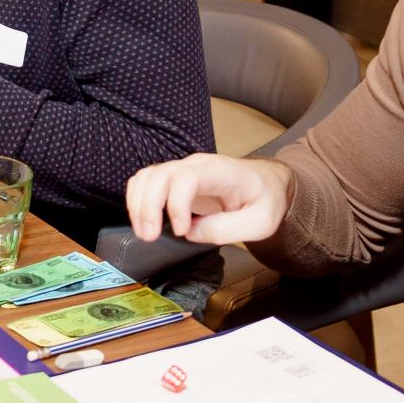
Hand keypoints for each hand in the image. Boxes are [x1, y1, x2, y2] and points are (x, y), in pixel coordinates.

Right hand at [124, 153, 296, 244]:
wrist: (266, 184)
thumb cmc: (265, 200)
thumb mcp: (261, 222)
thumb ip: (228, 229)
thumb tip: (192, 233)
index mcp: (221, 172)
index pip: (187, 178)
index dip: (177, 204)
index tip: (182, 231)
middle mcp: (197, 165)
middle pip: (160, 175)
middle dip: (148, 206)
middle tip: (150, 237)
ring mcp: (183, 169)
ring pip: (147, 176)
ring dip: (138, 204)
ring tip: (144, 232)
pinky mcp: (174, 179)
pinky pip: (146, 181)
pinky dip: (137, 200)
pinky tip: (143, 221)